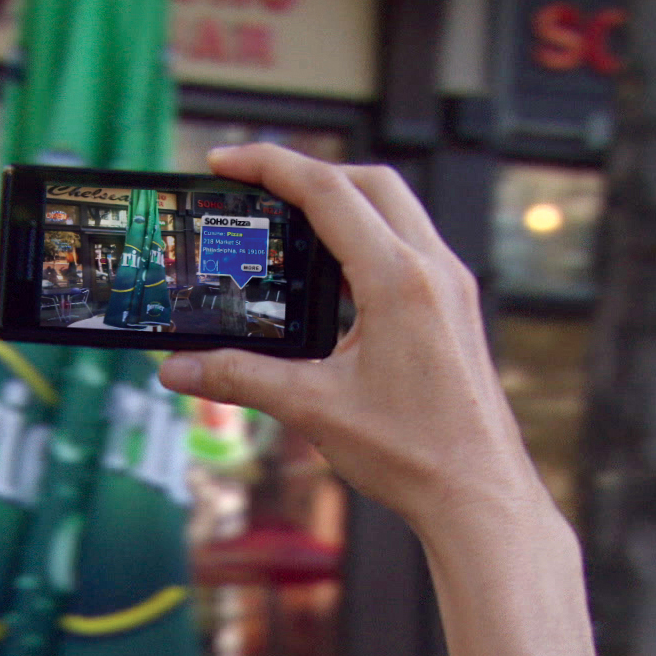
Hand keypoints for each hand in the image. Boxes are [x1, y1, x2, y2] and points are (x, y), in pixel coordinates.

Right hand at [157, 144, 552, 529]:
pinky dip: (369, 234)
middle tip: (256, 183)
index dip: (270, 165)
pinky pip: (411, 243)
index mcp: (398, 280)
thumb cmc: (414, 454)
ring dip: (344, 199)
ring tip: (290, 218)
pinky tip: (335, 270)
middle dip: (308, 170)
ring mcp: (452, 286)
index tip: (226, 160)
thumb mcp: (313, 409)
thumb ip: (239, 379)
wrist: (479, 495)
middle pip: (368, 180)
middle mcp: (434, 269)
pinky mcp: (457, 307)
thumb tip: (176, 368)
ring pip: (396, 207)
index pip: (328, 192)